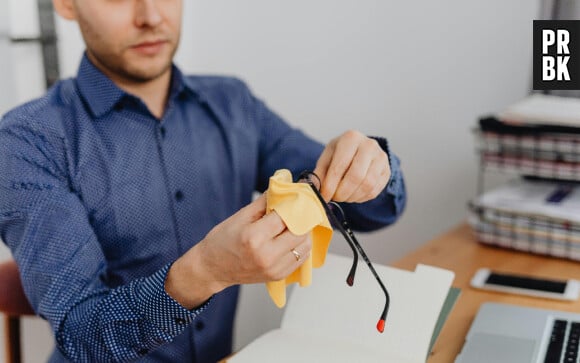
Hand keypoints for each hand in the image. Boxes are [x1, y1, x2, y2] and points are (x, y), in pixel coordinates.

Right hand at [165, 194, 310, 308]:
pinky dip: (299, 246)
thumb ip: (264, 202)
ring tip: (291, 226)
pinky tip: (289, 239)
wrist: (213, 268)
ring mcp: (274, 269)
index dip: (292, 205)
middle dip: (299, 218)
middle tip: (294, 211)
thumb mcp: (240, 216)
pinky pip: (301, 258)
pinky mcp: (279, 276)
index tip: (294, 197)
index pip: (286, 216)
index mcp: (254, 237)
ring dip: (302, 232)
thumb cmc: (222, 242)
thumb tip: (283, 188)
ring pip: (305, 245)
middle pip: (299, 231)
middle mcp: (267, 255)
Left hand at [314, 130, 389, 202]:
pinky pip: (374, 191)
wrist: (361, 149)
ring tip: (343, 197)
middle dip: (342, 193)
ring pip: (367, 185)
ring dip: (352, 196)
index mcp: (351, 138)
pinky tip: (353, 195)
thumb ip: (320, 173)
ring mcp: (381, 158)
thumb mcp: (327, 157)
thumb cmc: (341, 153)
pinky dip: (361, 198)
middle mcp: (369, 145)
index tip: (324, 196)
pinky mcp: (387, 171)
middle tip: (335, 198)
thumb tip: (314, 189)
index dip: (330, 185)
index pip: (340, 166)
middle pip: (356, 177)